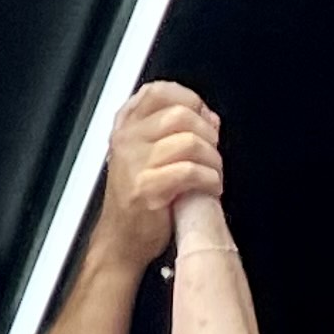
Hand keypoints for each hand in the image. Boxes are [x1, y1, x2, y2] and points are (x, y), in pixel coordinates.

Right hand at [86, 83, 220, 273]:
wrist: (121, 241)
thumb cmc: (137, 201)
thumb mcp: (147, 157)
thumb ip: (175, 131)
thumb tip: (208, 117)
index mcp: (126, 128)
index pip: (158, 92)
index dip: (189, 100)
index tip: (203, 118)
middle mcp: (126, 141)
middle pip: (180, 114)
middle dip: (208, 134)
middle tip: (211, 153)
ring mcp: (134, 164)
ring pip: (189, 142)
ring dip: (212, 159)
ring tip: (212, 174)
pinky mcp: (147, 188)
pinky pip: (190, 171)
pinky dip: (210, 179)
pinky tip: (209, 188)